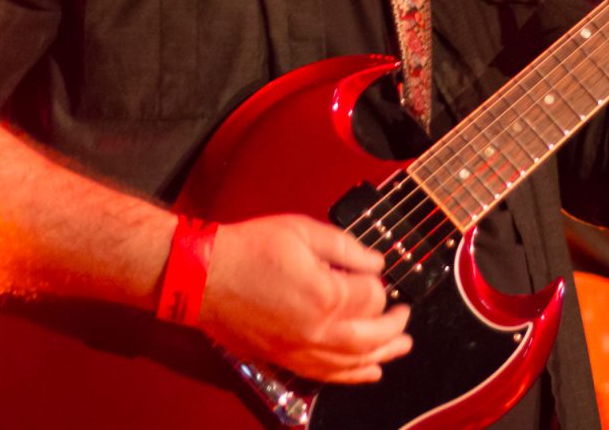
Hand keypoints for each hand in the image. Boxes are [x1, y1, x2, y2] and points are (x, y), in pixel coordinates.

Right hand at [199, 213, 411, 382]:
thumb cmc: (249, 249)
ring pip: (354, 362)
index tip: (369, 269)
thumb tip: (376, 261)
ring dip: (383, 355)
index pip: (372, 295)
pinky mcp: (284, 360)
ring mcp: (300, 350)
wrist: (203, 275)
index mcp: (327, 295)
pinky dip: (353, 376)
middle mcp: (318, 331)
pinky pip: (327, 376)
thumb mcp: (303, 231)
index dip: (376, 280)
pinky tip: (369, 371)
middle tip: (405, 314)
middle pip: (372, 337)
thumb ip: (347, 248)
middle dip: (394, 326)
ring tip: (401, 347)